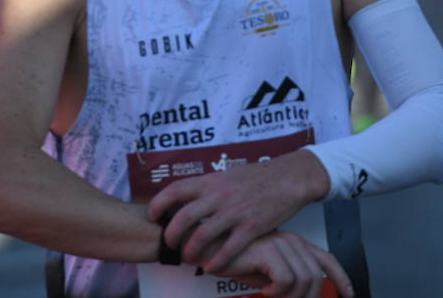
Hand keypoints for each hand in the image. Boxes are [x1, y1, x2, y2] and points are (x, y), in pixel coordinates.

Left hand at [149, 149, 329, 273]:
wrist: (290, 177)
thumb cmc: (258, 177)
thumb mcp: (229, 175)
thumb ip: (210, 187)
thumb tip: (187, 199)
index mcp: (212, 180)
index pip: (175, 189)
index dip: (158, 203)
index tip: (152, 215)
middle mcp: (220, 195)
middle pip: (183, 217)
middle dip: (172, 235)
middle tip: (171, 244)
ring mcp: (235, 212)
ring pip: (202, 236)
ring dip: (191, 252)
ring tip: (190, 258)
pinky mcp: (251, 227)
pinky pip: (228, 249)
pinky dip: (216, 262)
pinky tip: (211, 267)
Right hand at [210, 230, 354, 297]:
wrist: (207, 245)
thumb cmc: (234, 258)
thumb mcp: (265, 271)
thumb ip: (285, 278)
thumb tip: (302, 295)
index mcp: (295, 243)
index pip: (327, 260)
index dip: (342, 279)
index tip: (349, 295)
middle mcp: (292, 241)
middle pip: (316, 277)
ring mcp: (282, 244)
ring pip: (304, 281)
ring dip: (289, 297)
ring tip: (270, 295)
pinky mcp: (269, 251)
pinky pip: (286, 281)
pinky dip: (276, 292)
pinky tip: (263, 289)